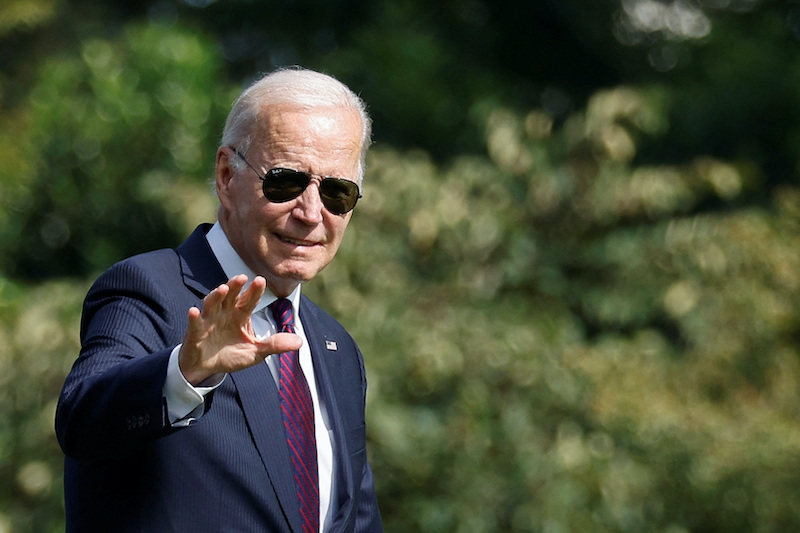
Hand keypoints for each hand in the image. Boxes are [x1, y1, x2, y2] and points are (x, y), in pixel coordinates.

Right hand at [178, 274, 301, 385]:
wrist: (207, 368)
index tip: (260, 280)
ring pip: (212, 303)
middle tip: (242, 278)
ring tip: (222, 289)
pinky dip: (194, 317)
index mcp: (240, 316)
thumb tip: (300, 341)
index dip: (254, 291)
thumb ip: (275, 345)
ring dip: (216, 296)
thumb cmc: (231, 355)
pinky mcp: (195, 333)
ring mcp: (209, 321)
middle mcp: (224, 314)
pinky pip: (194, 323)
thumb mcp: (256, 352)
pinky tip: (194, 311)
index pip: (248, 300)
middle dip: (235, 287)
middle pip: (230, 296)